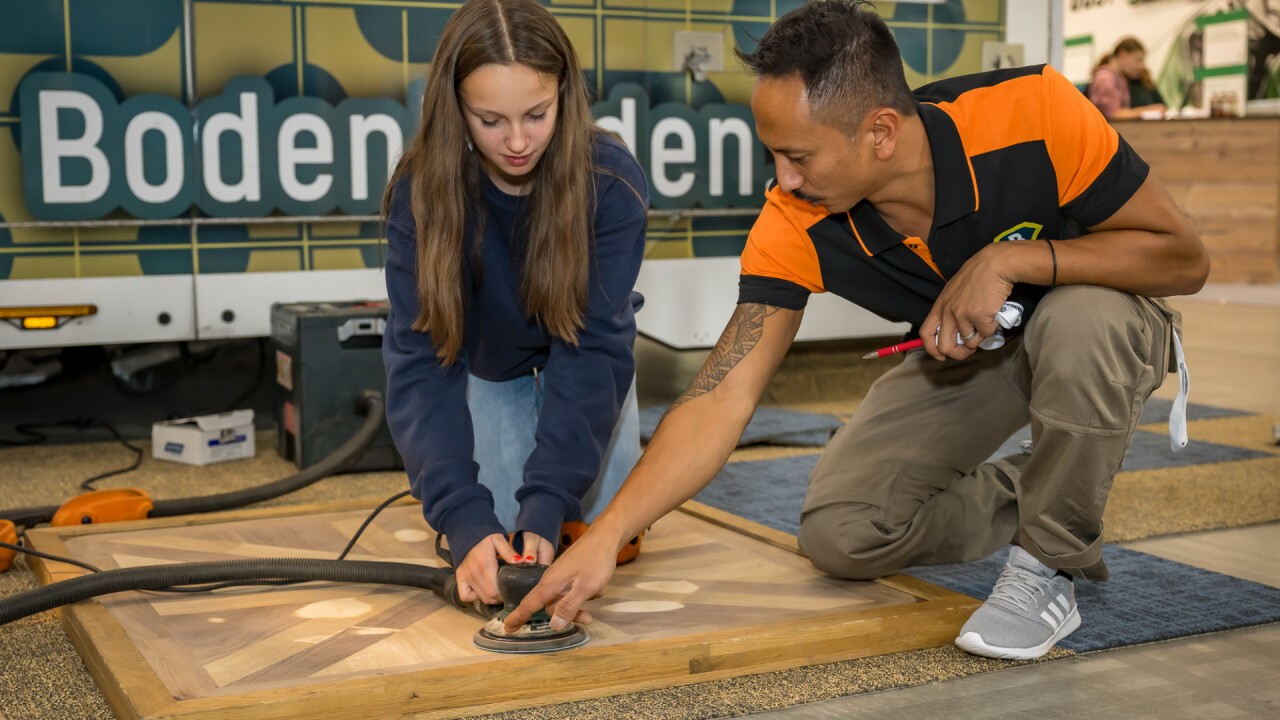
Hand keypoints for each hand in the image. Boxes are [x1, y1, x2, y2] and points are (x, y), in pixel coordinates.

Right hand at [455, 532, 520, 603]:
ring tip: (496, 590)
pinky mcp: (459, 577)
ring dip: (489, 598)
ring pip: (479, 598)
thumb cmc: (485, 536)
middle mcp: (474, 575)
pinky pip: (464, 596)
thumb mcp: (499, 540)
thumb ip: (508, 552)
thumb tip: (522, 561)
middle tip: (505, 591)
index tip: (510, 591)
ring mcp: (465, 577)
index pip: (494, 593)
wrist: (466, 530)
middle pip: (488, 598)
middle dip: (499, 598)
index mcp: (485, 566)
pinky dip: (472, 596)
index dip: (503, 596)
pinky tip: (480, 590)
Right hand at [502, 526, 617, 632]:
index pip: (529, 605)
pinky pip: (570, 590)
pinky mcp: (568, 573)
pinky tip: (596, 587)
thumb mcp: (585, 588)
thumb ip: (569, 607)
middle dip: (567, 615)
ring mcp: (559, 576)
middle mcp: (551, 580)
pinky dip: (582, 593)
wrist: (604, 538)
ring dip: (577, 604)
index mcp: (550, 584)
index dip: (518, 618)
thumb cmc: (595, 562)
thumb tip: (553, 625)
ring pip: (562, 599)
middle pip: (551, 607)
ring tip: (596, 594)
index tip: (507, 629)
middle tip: (588, 618)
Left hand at [922, 244, 1012, 360]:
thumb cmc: (977, 277)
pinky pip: (986, 334)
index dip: (931, 349)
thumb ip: (951, 310)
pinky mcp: (979, 317)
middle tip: (968, 350)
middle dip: (958, 353)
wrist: (995, 264)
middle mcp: (948, 312)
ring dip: (979, 338)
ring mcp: (963, 315)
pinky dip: (992, 329)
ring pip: (969, 342)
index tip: (941, 356)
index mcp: (940, 306)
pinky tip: (994, 315)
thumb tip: (956, 334)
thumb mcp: (954, 292)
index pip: (925, 333)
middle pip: (944, 346)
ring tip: (985, 324)